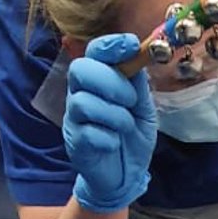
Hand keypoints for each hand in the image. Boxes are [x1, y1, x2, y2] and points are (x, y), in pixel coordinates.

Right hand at [62, 34, 157, 212]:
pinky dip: (109, 138)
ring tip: (125, 126)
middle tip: (130, 100)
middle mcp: (81, 95)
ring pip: (83, 102)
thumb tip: (139, 55)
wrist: (126, 174)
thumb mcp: (143, 108)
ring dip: (114, 115)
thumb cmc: (132, 136)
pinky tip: (113, 143)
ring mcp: (74, 118)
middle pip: (80, 70)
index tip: (130, 44)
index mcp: (100, 82)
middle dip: (110, 81)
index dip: (110, 45)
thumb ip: (138, 85)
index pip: (94, 52)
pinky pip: (88, 132)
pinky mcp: (74, 142)